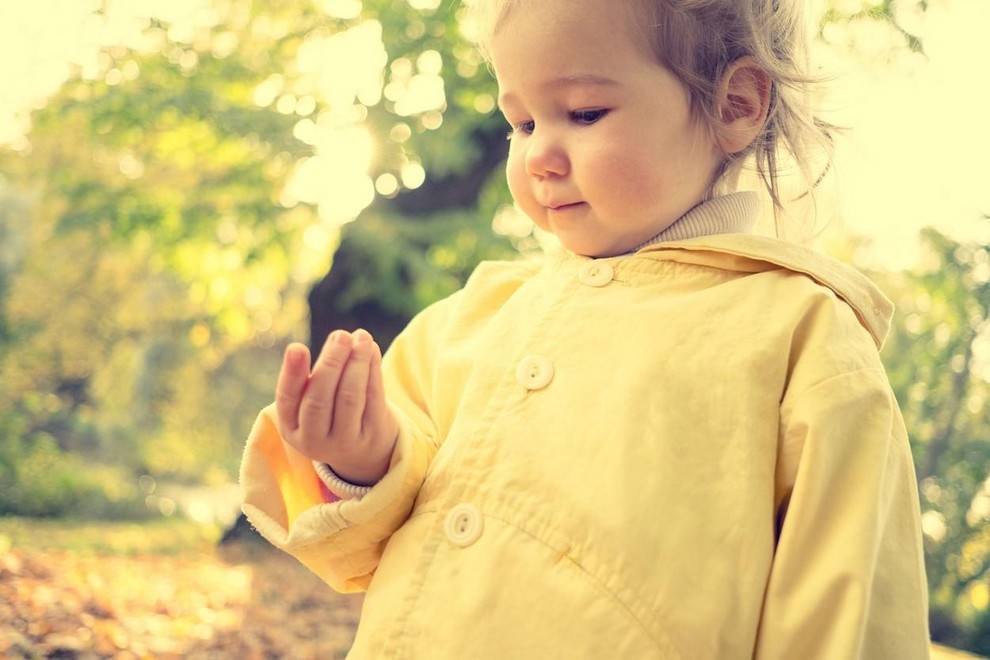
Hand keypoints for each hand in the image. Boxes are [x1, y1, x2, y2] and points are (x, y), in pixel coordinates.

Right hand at [275, 329, 398, 485]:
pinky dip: (373, 370)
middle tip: (340, 336)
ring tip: (361, 336)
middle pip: (320, 400)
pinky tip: (372, 350)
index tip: (297, 347)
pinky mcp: (373, 435)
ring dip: (356, 362)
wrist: (362, 451)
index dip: (292, 374)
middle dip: (331, 364)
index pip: (288, 399)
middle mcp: (314, 440)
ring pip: (349, 397)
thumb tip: (338, 341)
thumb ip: (316, 377)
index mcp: (291, 428)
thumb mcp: (310, 405)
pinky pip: (373, 398)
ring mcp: (345, 441)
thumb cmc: (330, 415)